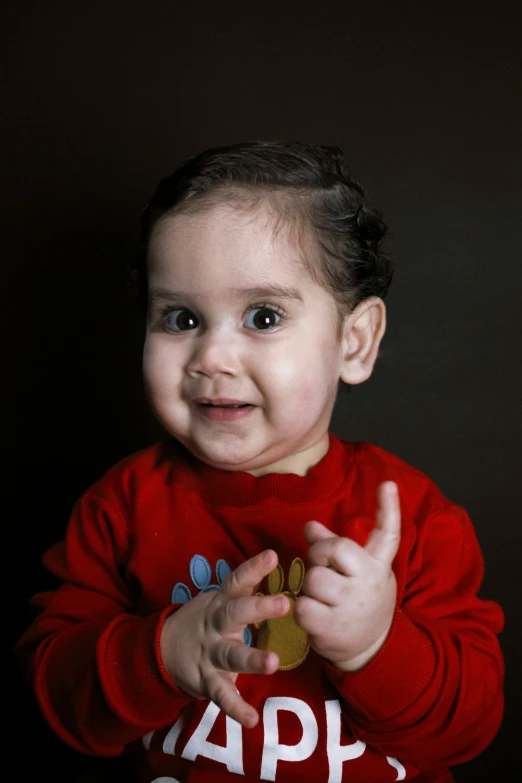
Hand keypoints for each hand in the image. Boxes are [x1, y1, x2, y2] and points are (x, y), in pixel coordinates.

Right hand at [160, 549, 289, 727]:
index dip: (253, 568)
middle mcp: (216, 625)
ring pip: (231, 654)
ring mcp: (210, 653)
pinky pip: (222, 695)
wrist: (161, 650)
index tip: (272, 555)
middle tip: (285, 604)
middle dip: (259, 608)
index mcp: (221, 603)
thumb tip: (278, 561)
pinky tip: (252, 719)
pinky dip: (236, 708)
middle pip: (235, 613)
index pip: (237, 581)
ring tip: (273, 663)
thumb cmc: (206, 621)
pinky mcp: (206, 680)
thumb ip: (246, 587)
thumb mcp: (220, 600)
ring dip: (251, 659)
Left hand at [294, 481, 400, 671]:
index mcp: (376, 565)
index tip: (387, 484)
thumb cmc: (358, 600)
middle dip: (319, 554)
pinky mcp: (334, 628)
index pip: (387, 534)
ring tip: (322, 598)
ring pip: (314, 578)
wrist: (371, 649)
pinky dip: (302, 610)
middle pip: (334, 549)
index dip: (388, 508)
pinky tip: (315, 616)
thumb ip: (333, 548)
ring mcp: (353, 606)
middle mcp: (369, 582)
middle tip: (323, 568)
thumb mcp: (356, 573)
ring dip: (310, 587)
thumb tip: (310, 525)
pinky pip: (302, 606)